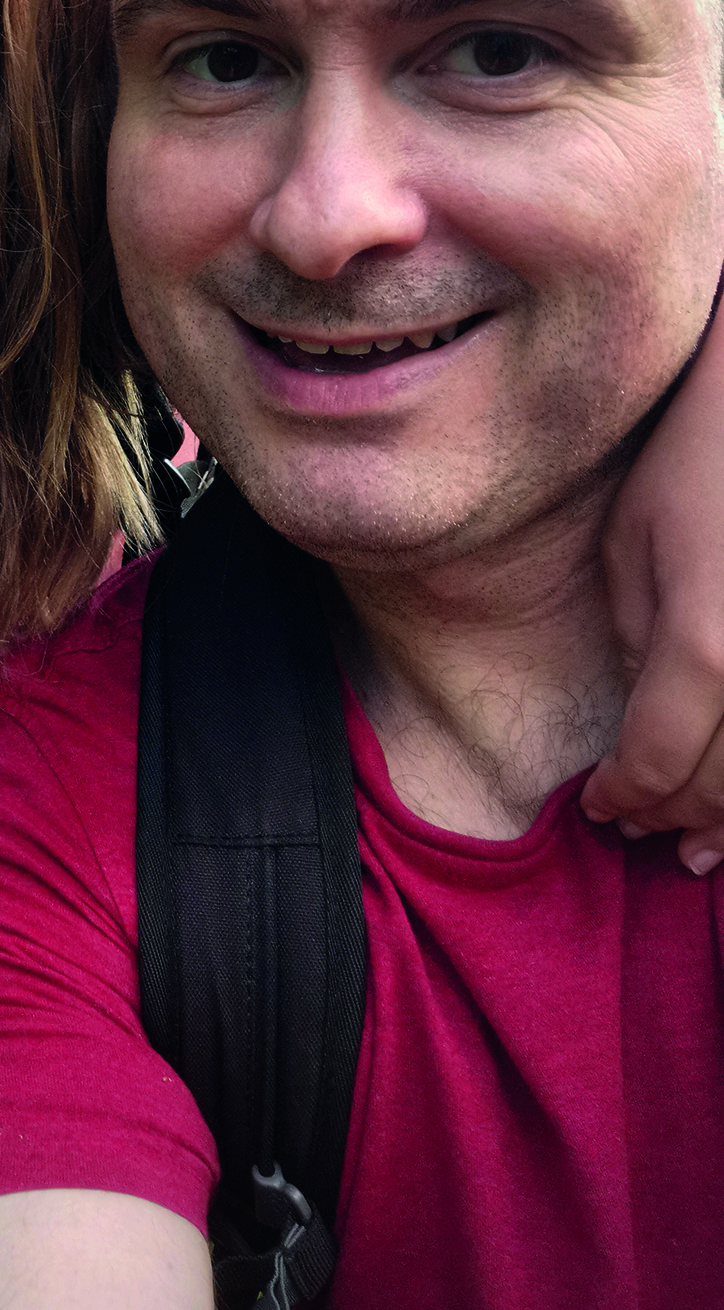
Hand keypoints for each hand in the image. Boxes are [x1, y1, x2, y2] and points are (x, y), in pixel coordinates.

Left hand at [585, 323, 723, 873]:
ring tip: (704, 851)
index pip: (655, 760)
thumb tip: (643, 705)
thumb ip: (638, 635)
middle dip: (677, 819)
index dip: (625, 795)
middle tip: (645, 834)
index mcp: (707, 646)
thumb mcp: (635, 542)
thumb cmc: (701, 458)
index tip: (602, 808)